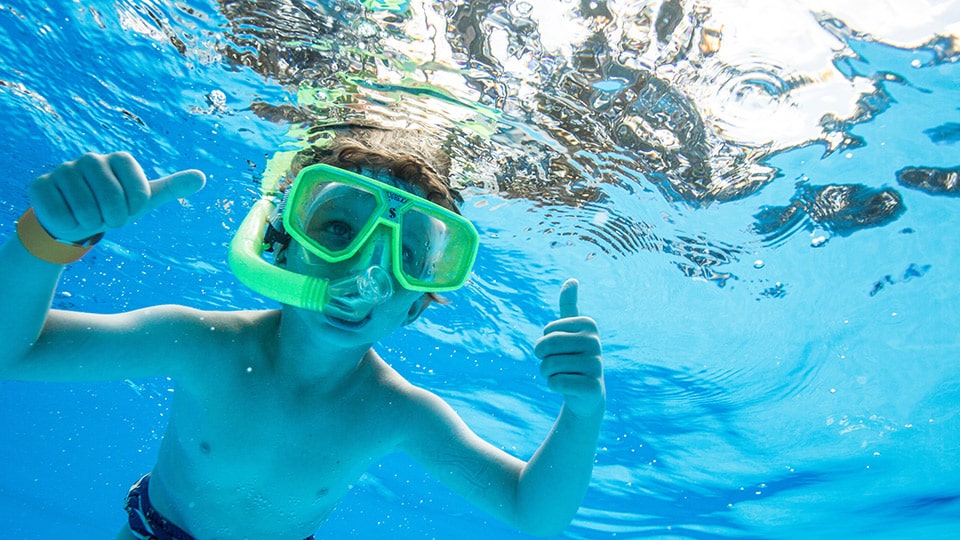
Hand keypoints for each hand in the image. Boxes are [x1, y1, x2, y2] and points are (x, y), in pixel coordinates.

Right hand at [28, 152, 205, 242]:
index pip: (140, 193)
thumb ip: (171, 188)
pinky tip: (67, 217)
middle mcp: (91, 159)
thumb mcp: (143, 199)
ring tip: (87, 216)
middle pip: (113, 202)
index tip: (128, 208)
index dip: (135, 209)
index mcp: (119, 159)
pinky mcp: (40, 185)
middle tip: (106, 217)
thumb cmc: (112, 207)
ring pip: (87, 211)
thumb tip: (202, 177)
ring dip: (90, 224)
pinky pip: (62, 216)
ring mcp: (63, 169)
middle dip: (113, 219)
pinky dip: (68, 226)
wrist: (74, 219)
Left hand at [534, 279, 604, 417]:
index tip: (561, 349)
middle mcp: (596, 342)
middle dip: (542, 359)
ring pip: (548, 366)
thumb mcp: (571, 331)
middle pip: (546, 346)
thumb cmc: (574, 357)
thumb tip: (572, 280)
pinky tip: (568, 387)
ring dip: (548, 374)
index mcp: (589, 324)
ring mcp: (597, 365)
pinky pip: (556, 383)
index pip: (547, 331)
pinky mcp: (593, 387)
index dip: (545, 342)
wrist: (587, 394)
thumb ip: (569, 306)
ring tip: (564, 375)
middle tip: (555, 364)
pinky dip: (554, 386)